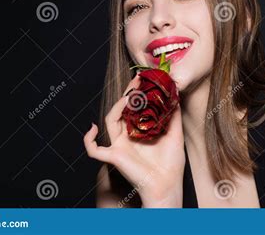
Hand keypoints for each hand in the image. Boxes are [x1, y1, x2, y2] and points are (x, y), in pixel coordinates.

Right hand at [84, 74, 185, 206]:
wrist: (167, 186)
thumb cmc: (171, 165)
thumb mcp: (175, 135)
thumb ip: (174, 117)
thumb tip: (176, 97)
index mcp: (140, 131)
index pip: (134, 107)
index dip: (136, 93)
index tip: (143, 78)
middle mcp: (128, 136)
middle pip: (122, 110)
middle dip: (128, 93)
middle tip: (137, 80)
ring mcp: (119, 145)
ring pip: (110, 120)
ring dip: (117, 106)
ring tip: (128, 95)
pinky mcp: (114, 156)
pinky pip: (94, 150)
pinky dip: (88, 140)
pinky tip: (93, 128)